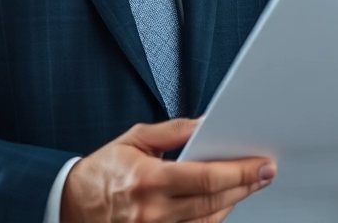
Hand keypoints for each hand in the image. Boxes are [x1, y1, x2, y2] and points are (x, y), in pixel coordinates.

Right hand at [61, 118, 275, 222]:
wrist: (70, 206)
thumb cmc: (101, 171)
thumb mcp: (134, 140)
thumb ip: (174, 132)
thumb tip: (208, 124)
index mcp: (147, 180)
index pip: (205, 178)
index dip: (239, 172)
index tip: (262, 163)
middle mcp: (152, 212)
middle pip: (213, 202)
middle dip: (245, 186)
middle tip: (266, 172)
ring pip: (208, 222)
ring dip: (233, 203)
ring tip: (248, 184)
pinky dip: (214, 219)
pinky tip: (224, 204)